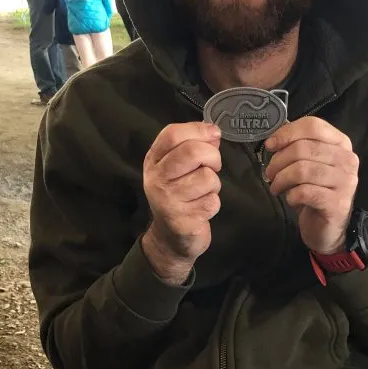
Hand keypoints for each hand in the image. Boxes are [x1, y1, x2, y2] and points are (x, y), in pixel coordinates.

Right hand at [142, 122, 221, 283]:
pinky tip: (201, 208)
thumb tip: (213, 132)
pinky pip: (212, 201)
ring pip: (207, 177)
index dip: (198, 130)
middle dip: (212, 156)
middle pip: (192, 151)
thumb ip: (193, 145)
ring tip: (203, 191)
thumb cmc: (178, 195)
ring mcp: (168, 201)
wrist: (170, 238)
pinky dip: (213, 203)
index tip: (213, 134)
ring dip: (214, 184)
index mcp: (153, 160)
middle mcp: (156, 179)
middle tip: (213, 166)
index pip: (172, 133)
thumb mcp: (177, 167)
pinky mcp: (183, 221)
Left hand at [264, 118, 358, 254]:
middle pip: (304, 148)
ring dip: (281, 179)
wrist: (328, 228)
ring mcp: (345, 182)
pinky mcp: (337, 203)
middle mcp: (347, 160)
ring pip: (302, 170)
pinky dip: (291, 195)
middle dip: (279, 161)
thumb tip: (275, 137)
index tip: (270, 146)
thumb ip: (298, 147)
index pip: (313, 125)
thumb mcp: (308, 164)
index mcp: (341, 143)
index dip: (287, 133)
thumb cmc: (316, 192)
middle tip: (270, 173)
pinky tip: (291, 199)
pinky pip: (304, 192)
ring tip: (276, 187)